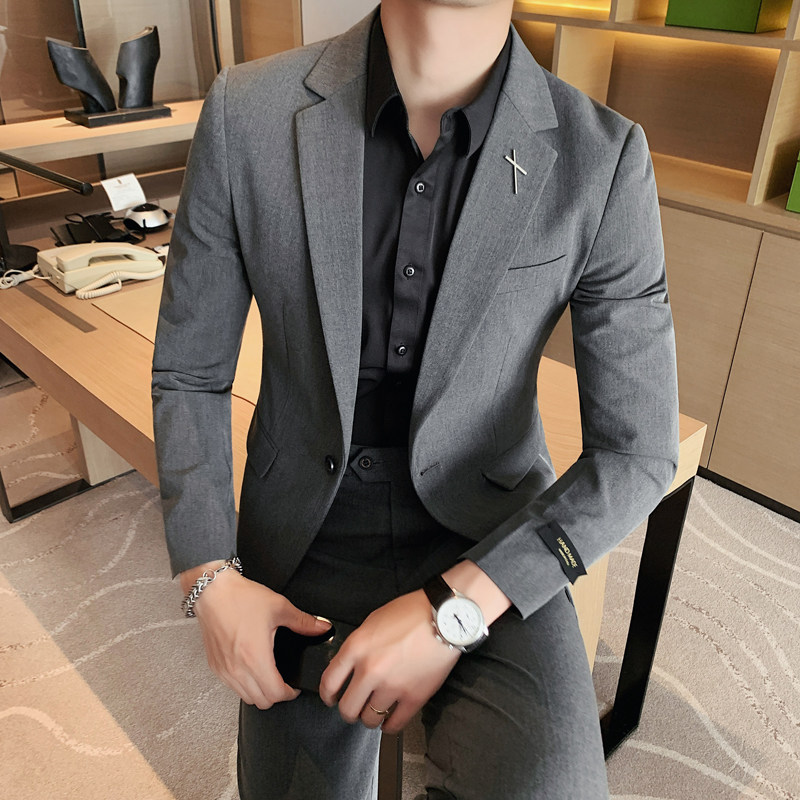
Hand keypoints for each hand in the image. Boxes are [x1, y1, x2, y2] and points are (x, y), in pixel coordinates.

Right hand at [182, 564, 330, 708]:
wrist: (212, 591)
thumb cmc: (240, 598)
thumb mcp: (279, 607)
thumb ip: (303, 622)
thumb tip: (322, 627)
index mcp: (256, 657)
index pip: (276, 694)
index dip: (290, 693)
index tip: (294, 685)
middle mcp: (237, 669)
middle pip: (262, 702)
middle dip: (276, 694)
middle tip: (283, 681)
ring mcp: (224, 670)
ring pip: (246, 698)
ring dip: (259, 692)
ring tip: (268, 676)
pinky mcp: (215, 666)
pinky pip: (232, 687)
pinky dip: (244, 685)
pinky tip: (250, 669)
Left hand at [318, 589, 458, 733]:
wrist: (444, 617)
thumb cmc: (412, 613)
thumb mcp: (374, 620)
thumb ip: (359, 644)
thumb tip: (350, 664)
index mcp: (357, 647)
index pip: (329, 682)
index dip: (326, 695)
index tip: (330, 698)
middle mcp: (370, 670)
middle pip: (347, 708)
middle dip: (348, 710)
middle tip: (354, 707)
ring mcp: (392, 686)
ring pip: (369, 719)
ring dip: (370, 718)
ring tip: (375, 711)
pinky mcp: (414, 697)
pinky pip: (394, 725)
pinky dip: (389, 726)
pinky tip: (390, 720)